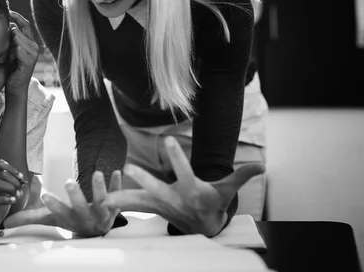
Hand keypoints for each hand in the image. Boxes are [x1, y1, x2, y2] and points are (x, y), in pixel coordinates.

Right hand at [0, 159, 23, 209]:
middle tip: (20, 189)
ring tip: (17, 195)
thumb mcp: (6, 190)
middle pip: (0, 174)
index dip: (12, 169)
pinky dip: (4, 199)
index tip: (21, 177)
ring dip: (9, 188)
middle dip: (14, 181)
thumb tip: (22, 180)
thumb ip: (13, 183)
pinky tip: (12, 201)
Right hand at [3, 170, 121, 237]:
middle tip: (68, 182)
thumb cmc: (71, 220)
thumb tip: (5, 224)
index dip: (53, 205)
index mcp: (69, 220)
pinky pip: (119, 195)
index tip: (45, 195)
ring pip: (102, 201)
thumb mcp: (51, 220)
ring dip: (100, 188)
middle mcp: (86, 218)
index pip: (59, 214)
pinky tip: (118, 171)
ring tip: (97, 173)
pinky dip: (118, 184)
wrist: (97, 229)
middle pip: (81, 208)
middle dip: (75, 196)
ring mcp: (102, 213)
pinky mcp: (115, 206)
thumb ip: (30, 219)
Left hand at [6, 11, 38, 96]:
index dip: (17, 16)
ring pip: (18, 39)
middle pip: (20, 30)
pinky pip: (18, 49)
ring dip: (10, 45)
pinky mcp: (29, 61)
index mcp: (31, 42)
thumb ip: (12, 38)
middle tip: (5, 44)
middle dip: (9, 34)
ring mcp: (33, 54)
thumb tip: (7, 23)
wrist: (15, 86)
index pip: (25, 24)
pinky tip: (11, 58)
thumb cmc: (12, 68)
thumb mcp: (11, 50)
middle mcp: (34, 47)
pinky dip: (13, 52)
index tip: (7, 11)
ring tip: (9, 55)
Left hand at [103, 136, 265, 236]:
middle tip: (128, 167)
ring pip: (139, 201)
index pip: (184, 171)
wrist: (201, 227)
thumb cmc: (213, 203)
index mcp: (191, 190)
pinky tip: (102, 200)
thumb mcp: (227, 190)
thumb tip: (263, 166)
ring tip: (104, 197)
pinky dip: (118, 202)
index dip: (177, 157)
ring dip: (122, 198)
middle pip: (156, 188)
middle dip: (143, 178)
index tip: (168, 139)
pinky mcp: (150, 207)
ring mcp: (159, 205)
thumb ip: (241, 176)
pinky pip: (132, 204)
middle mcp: (173, 199)